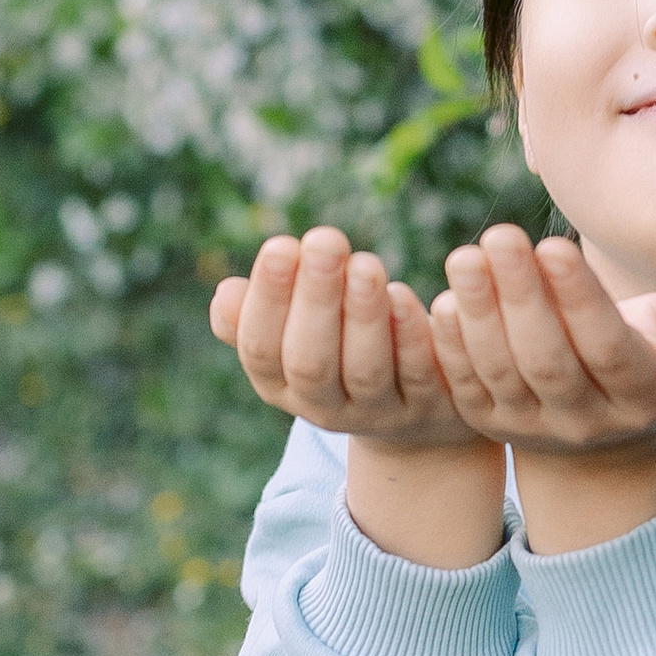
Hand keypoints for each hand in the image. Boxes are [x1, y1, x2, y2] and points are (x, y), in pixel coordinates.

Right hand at [210, 227, 494, 455]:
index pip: (262, 350)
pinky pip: (417, 375)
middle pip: (311, 362)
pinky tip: (404, 295)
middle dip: (316, 299)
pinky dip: (410, 336)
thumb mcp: (296, 338)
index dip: (269, 300)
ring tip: (366, 262)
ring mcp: (378, 413)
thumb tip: (226, 293)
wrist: (415, 415)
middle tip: (326, 240)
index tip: (282, 244)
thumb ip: (261, 317)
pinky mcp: (428, 408)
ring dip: (363, 315)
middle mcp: (324, 408)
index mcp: (281, 385)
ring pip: (365, 370)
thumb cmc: (342, 350)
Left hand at [430, 227, 655, 468]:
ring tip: (466, 257)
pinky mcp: (491, 422)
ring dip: (479, 312)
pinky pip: (467, 384)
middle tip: (500, 235)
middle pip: (548, 361)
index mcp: (645, 399)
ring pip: (501, 371)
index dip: (581, 300)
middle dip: (521, 296)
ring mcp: (535, 426)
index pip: (609, 350)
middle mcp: (588, 422)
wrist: (604, 429)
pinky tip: (444, 299)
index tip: (555, 245)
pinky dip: (451, 344)